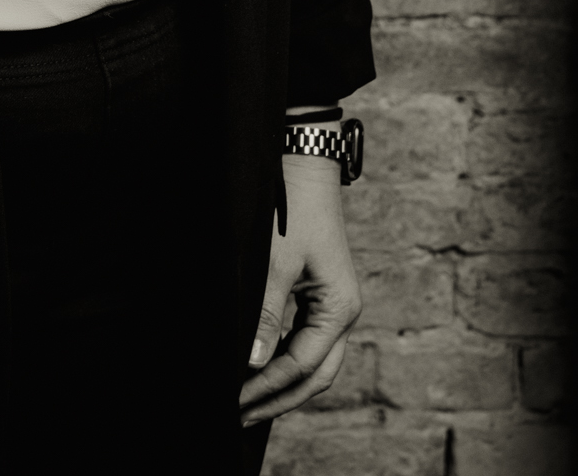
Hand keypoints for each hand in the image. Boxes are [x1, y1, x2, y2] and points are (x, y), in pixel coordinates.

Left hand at [238, 156, 361, 427]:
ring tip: (245, 401)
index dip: (268, 388)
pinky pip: (303, 340)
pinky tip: (257, 366)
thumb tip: (253, 362)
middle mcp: (342, 312)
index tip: (235, 401)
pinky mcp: (318, 293)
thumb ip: (266, 313)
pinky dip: (282, 358)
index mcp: (340, 309)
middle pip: (314, 375)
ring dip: (281, 382)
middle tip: (239, 415)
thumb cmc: (292, 208)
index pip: (303, 366)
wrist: (304, 163)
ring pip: (311, 360)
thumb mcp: (276, 261)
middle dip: (278, 398)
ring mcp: (332, 304)